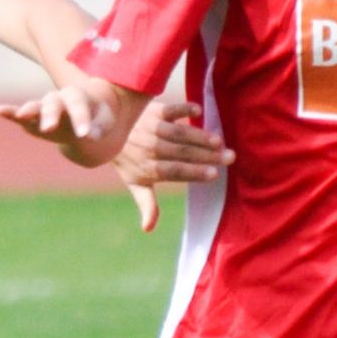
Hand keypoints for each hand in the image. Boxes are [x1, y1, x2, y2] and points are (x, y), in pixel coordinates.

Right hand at [0, 85, 112, 147]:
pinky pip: (20, 115)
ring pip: (36, 106)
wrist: (84, 113)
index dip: (81, 118)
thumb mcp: (105, 122)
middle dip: (50, 114)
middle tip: (49, 127)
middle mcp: (60, 98)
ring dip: (29, 111)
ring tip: (21, 115)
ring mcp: (45, 107)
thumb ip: (100, 128)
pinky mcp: (33, 119)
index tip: (85, 135)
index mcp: (79, 97)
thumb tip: (89, 135)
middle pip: (54, 103)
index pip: (79, 105)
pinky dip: (10, 113)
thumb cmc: (97, 117)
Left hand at [112, 99, 230, 232]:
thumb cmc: (128, 161)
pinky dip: (183, 109)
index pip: (175, 171)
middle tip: (230, 158)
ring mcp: (151, 129)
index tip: (215, 174)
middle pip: (182, 153)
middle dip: (207, 155)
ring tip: (220, 141)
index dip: (194, 173)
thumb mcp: (136, 184)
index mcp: (149, 168)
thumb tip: (149, 229)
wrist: (106, 133)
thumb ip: (147, 204)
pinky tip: (199, 111)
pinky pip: (170, 110)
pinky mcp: (153, 112)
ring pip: (179, 133)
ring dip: (200, 136)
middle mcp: (150, 148)